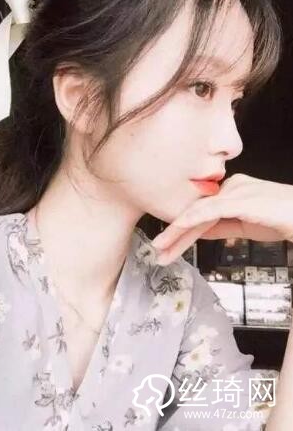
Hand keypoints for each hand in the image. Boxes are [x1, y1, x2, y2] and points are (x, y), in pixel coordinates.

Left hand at [151, 174, 292, 265]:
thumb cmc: (283, 220)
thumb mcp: (244, 225)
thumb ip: (220, 227)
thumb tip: (196, 233)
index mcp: (232, 190)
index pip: (200, 211)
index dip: (181, 230)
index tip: (167, 246)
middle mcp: (231, 186)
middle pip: (196, 212)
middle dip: (174, 234)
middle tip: (157, 250)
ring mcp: (236, 190)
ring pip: (198, 213)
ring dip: (177, 233)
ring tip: (161, 248)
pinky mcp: (241, 199)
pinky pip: (209, 210)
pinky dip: (190, 221)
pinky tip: (176, 230)